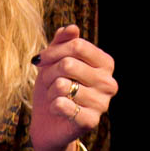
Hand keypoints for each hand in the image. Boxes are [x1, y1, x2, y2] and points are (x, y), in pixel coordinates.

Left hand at [31, 23, 116, 150]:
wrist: (48, 122)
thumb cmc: (54, 87)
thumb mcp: (54, 60)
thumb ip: (62, 41)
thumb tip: (72, 28)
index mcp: (105, 63)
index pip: (78, 46)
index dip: (53, 51)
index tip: (40, 59)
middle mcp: (109, 82)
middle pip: (69, 64)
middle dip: (49, 73)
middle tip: (48, 82)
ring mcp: (103, 103)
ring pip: (63, 85)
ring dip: (50, 91)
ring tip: (55, 96)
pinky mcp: (91, 121)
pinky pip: (63, 105)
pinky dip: (53, 106)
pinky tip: (57, 110)